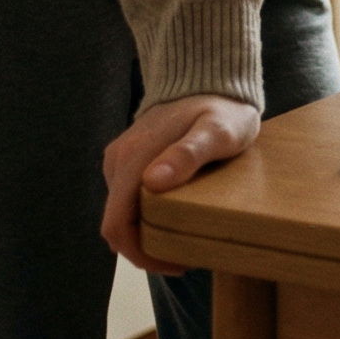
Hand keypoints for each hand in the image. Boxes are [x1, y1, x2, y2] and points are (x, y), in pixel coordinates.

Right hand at [101, 93, 259, 273]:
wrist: (211, 75)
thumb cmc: (223, 106)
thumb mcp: (218, 131)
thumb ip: (189, 154)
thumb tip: (152, 182)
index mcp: (134, 158)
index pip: (116, 225)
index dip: (139, 254)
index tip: (175, 263)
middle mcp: (119, 159)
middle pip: (116, 224)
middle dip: (144, 249)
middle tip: (184, 257)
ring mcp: (121, 157)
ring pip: (121, 212)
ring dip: (144, 233)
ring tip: (182, 238)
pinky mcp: (128, 156)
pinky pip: (127, 198)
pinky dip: (144, 215)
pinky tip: (173, 216)